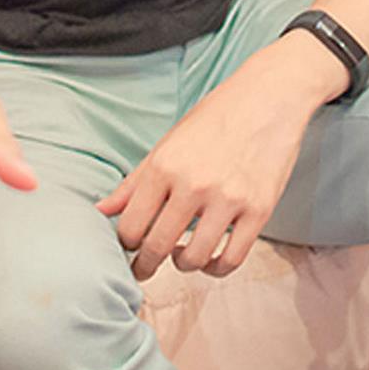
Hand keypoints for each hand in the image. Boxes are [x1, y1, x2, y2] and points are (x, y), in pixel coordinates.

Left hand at [96, 31, 346, 278]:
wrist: (267, 99)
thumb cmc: (212, 120)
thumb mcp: (166, 145)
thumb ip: (133, 183)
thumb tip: (100, 210)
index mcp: (164, 166)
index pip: (130, 225)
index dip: (124, 244)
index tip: (127, 247)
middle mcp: (193, 184)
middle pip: (157, 246)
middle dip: (144, 265)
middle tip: (142, 270)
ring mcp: (228, 199)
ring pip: (193, 259)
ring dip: (181, 264)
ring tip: (178, 256)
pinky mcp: (259, 211)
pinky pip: (232, 259)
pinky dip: (216, 268)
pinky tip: (209, 259)